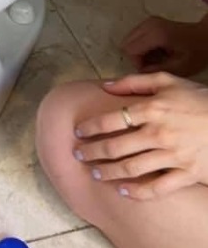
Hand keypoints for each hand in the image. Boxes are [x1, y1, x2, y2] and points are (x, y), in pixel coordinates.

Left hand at [73, 72, 207, 199]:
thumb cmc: (197, 98)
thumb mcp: (167, 80)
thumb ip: (134, 81)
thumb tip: (106, 86)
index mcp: (152, 108)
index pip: (112, 119)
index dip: (90, 127)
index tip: (77, 132)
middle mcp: (159, 133)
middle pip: (117, 147)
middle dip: (93, 152)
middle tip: (78, 154)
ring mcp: (173, 155)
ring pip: (133, 168)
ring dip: (110, 172)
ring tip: (95, 173)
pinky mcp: (187, 174)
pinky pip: (158, 188)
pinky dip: (139, 192)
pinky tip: (123, 192)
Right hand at [121, 16, 207, 76]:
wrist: (203, 37)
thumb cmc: (194, 53)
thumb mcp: (180, 67)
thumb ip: (158, 70)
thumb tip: (141, 71)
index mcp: (156, 34)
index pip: (130, 50)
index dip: (137, 63)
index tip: (150, 69)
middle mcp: (148, 25)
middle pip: (126, 43)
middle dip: (135, 57)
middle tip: (151, 65)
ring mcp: (147, 21)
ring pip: (128, 39)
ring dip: (136, 51)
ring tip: (152, 58)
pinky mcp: (148, 22)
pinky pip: (134, 36)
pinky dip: (139, 45)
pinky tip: (153, 51)